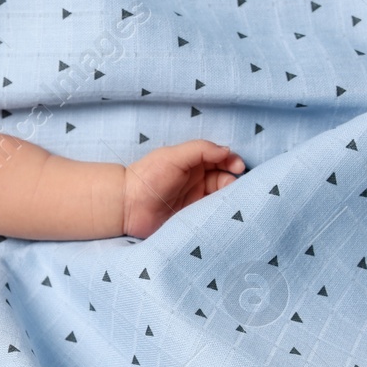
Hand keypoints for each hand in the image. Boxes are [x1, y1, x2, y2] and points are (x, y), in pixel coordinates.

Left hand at [121, 140, 245, 237]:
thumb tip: (227, 150)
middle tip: (233, 186)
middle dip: (234, 180)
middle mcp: (196, 179)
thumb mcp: (173, 157)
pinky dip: (222, 212)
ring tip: (231, 200)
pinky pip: (213, 213)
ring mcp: (195, 198)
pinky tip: (227, 213)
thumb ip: (200, 150)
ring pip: (221, 195)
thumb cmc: (148, 177)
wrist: (127, 206)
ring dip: (230, 196)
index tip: (239, 167)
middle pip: (224, 177)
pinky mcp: (193, 216)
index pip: (219, 158)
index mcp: (192, 162)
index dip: (231, 160)